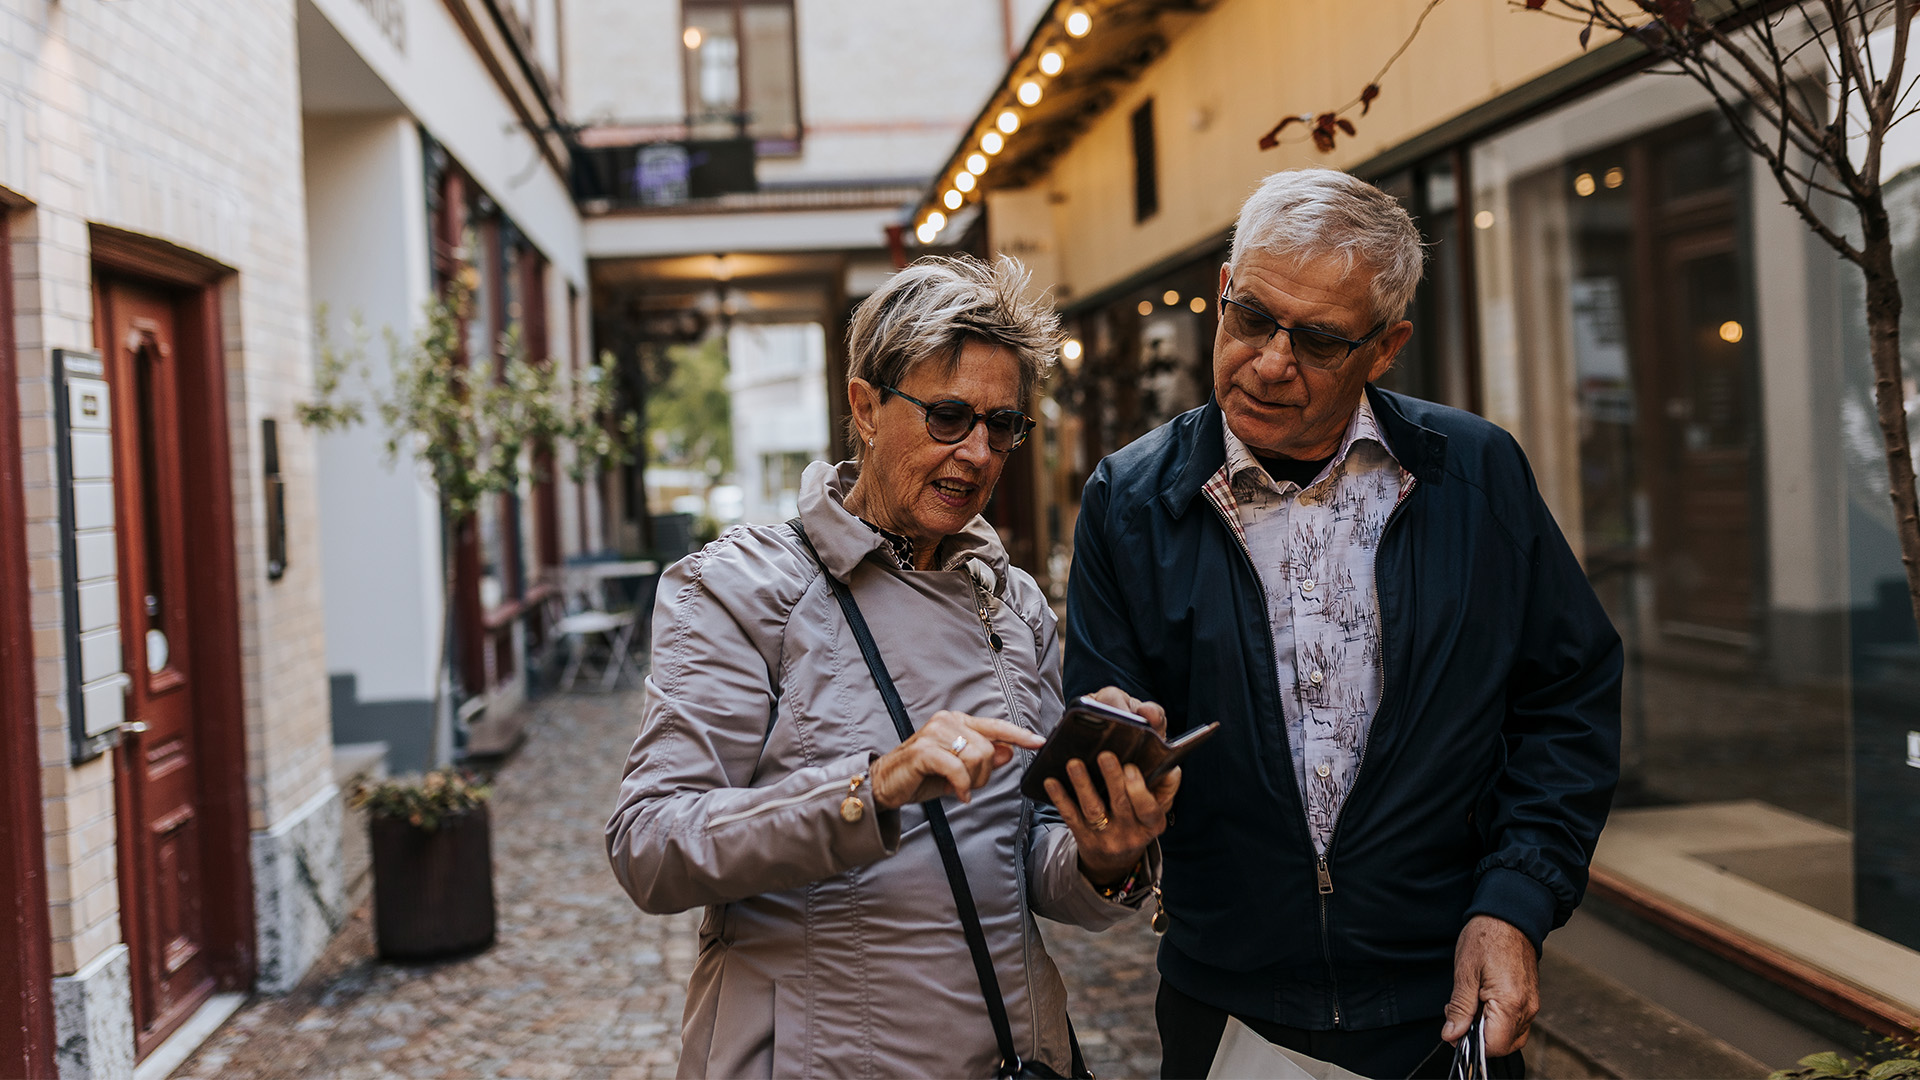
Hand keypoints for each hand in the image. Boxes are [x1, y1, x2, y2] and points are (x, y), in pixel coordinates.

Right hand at [870, 711, 1044, 809]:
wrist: (885, 785)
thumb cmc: (922, 776)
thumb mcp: (959, 770)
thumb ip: (984, 760)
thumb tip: (1008, 752)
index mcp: (957, 721)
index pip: (996, 726)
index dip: (1019, 735)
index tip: (1039, 742)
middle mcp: (948, 721)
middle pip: (988, 748)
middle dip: (983, 774)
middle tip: (967, 785)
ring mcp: (935, 733)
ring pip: (976, 757)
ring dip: (972, 781)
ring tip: (957, 787)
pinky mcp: (924, 750)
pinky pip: (958, 770)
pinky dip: (961, 786)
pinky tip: (957, 794)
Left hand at [1048, 688, 1176, 884]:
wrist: (1115, 862)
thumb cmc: (1138, 822)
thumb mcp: (1156, 811)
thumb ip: (1165, 787)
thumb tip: (1171, 766)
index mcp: (1152, 825)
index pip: (1149, 809)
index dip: (1139, 789)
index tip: (1131, 767)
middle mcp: (1130, 834)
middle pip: (1120, 804)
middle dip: (1112, 779)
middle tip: (1104, 755)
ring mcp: (1105, 838)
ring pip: (1093, 809)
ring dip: (1083, 785)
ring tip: (1074, 764)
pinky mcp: (1083, 839)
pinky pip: (1071, 817)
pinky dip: (1061, 798)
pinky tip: (1051, 782)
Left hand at [1442, 915, 1539, 1055]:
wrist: (1509, 916)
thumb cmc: (1486, 938)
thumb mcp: (1465, 972)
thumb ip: (1460, 1008)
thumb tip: (1452, 1036)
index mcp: (1510, 1003)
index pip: (1493, 1046)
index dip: (1470, 1043)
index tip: (1454, 1027)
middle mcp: (1527, 1009)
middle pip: (1503, 1046)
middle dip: (1478, 1037)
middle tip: (1459, 1012)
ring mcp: (1531, 1005)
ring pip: (1510, 1036)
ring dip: (1487, 1029)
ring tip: (1471, 1002)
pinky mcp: (1530, 1000)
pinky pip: (1515, 1023)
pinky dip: (1497, 1020)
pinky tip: (1482, 1000)